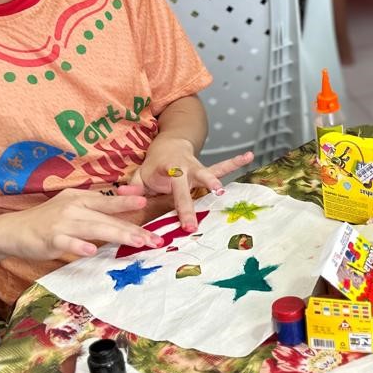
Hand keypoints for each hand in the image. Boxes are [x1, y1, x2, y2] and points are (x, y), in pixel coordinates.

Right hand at [0, 188, 163, 259]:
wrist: (13, 230)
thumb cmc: (48, 220)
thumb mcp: (73, 207)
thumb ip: (97, 209)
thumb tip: (126, 205)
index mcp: (80, 198)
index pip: (109, 202)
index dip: (127, 203)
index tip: (147, 204)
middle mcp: (73, 207)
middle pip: (107, 218)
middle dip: (133, 229)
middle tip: (154, 239)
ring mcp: (62, 223)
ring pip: (94, 229)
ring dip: (118, 235)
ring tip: (137, 242)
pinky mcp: (50, 238)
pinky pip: (67, 242)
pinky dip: (79, 245)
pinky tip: (91, 250)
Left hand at [131, 138, 253, 231]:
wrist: (170, 145)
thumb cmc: (155, 167)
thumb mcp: (141, 176)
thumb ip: (134, 188)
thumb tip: (122, 196)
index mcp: (169, 170)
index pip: (174, 190)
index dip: (181, 207)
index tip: (186, 226)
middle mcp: (185, 168)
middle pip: (190, 185)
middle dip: (193, 205)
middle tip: (195, 224)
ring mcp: (198, 168)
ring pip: (209, 173)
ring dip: (215, 181)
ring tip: (221, 191)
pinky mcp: (207, 170)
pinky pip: (223, 166)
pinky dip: (236, 162)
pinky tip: (250, 156)